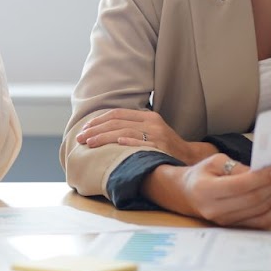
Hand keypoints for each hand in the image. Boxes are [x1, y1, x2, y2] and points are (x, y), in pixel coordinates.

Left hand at [75, 108, 213, 165]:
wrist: (190, 157)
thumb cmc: (165, 146)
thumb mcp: (150, 131)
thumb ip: (132, 127)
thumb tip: (104, 131)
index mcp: (147, 116)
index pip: (117, 113)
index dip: (99, 120)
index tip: (85, 129)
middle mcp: (152, 122)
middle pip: (117, 122)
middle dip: (96, 129)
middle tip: (81, 138)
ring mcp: (157, 134)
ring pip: (124, 131)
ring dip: (104, 137)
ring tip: (89, 143)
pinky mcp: (161, 146)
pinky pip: (141, 143)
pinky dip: (128, 141)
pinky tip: (116, 143)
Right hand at [148, 154, 270, 228]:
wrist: (187, 195)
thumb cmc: (202, 175)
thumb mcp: (214, 162)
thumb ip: (237, 167)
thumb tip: (261, 173)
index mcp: (206, 190)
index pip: (240, 185)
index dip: (262, 177)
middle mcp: (215, 210)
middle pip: (253, 200)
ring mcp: (225, 222)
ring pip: (260, 212)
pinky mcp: (234, 228)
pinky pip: (261, 222)